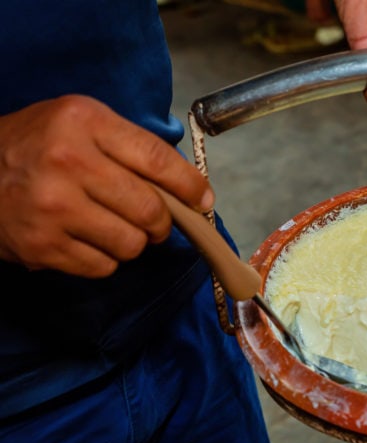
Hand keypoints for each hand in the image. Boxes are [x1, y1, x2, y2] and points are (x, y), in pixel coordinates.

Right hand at [0, 95, 213, 277]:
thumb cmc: (35, 145)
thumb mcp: (81, 123)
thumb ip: (132, 148)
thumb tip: (192, 190)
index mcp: (83, 122)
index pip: (158, 160)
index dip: (190, 186)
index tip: (203, 200)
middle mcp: (67, 162)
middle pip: (150, 210)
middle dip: (162, 222)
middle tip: (155, 221)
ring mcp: (51, 207)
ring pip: (131, 244)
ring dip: (133, 242)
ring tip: (113, 227)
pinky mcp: (40, 245)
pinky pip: (103, 266)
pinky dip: (104, 259)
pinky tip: (86, 239)